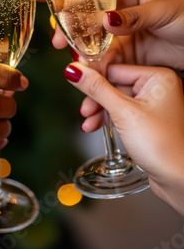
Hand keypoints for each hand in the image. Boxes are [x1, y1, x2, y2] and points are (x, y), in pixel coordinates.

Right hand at [37, 0, 183, 68]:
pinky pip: (109, 62)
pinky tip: (91, 79)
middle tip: (59, 42)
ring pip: (96, 44)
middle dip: (71, 31)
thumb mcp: (165, 10)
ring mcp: (125, 32)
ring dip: (85, 57)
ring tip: (77, 69)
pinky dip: (100, 73)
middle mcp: (123, 10)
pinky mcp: (131, 53)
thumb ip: (134, 16)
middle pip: (89, 19)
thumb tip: (106, 20)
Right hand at [64, 61, 183, 217]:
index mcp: (158, 77)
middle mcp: (158, 88)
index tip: (75, 79)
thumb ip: (97, 89)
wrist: (177, 179)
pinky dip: (108, 119)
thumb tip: (75, 70)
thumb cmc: (162, 146)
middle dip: (96, 99)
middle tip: (84, 109)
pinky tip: (94, 126)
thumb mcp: (123, 113)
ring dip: (99, 111)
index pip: (116, 68)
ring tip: (88, 122)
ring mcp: (153, 105)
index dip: (94, 76)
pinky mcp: (147, 120)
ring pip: (116, 100)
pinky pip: (122, 113)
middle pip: (114, 85)